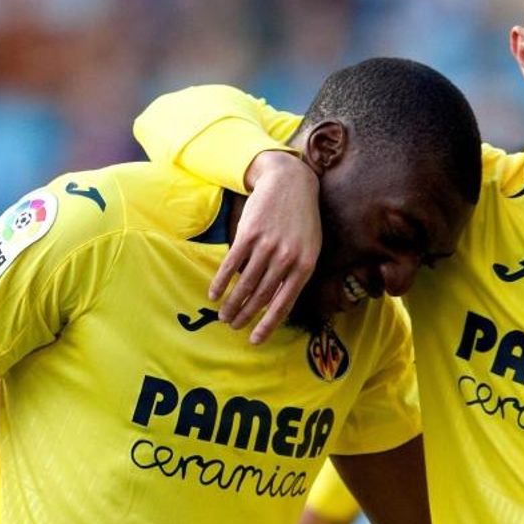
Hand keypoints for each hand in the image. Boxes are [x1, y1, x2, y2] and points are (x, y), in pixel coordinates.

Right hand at [212, 150, 319, 343]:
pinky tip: (214, 294)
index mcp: (304, 266)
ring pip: (245, 283)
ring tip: (223, 316)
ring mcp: (267, 246)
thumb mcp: (309, 248)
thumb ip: (295, 275)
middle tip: (232, 327)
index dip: (267, 325)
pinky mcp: (248, 233)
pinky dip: (221, 282)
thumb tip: (275, 305)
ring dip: (231, 304)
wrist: (290, 183)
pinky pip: (231, 264)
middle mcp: (286, 258)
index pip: (283, 304)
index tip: (254, 341)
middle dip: (245, 316)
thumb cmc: (301, 220)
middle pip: (261, 296)